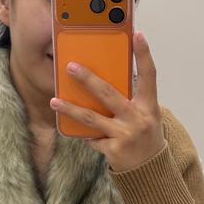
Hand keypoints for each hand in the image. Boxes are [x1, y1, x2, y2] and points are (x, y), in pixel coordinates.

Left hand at [49, 31, 165, 172]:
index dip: (144, 54)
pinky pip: (92, 138)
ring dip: (70, 109)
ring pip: (91, 118)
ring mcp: (125, 134)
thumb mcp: (145, 114)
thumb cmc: (144, 135)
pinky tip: (83, 134)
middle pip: (108, 94)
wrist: (150, 169)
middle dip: (87, 79)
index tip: (137, 34)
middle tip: (70, 67)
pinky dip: (88, 135)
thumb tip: (101, 81)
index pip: (149, 75)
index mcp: (149, 105)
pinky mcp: (113, 149)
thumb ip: (130, 99)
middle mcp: (138, 118)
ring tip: (54, 101)